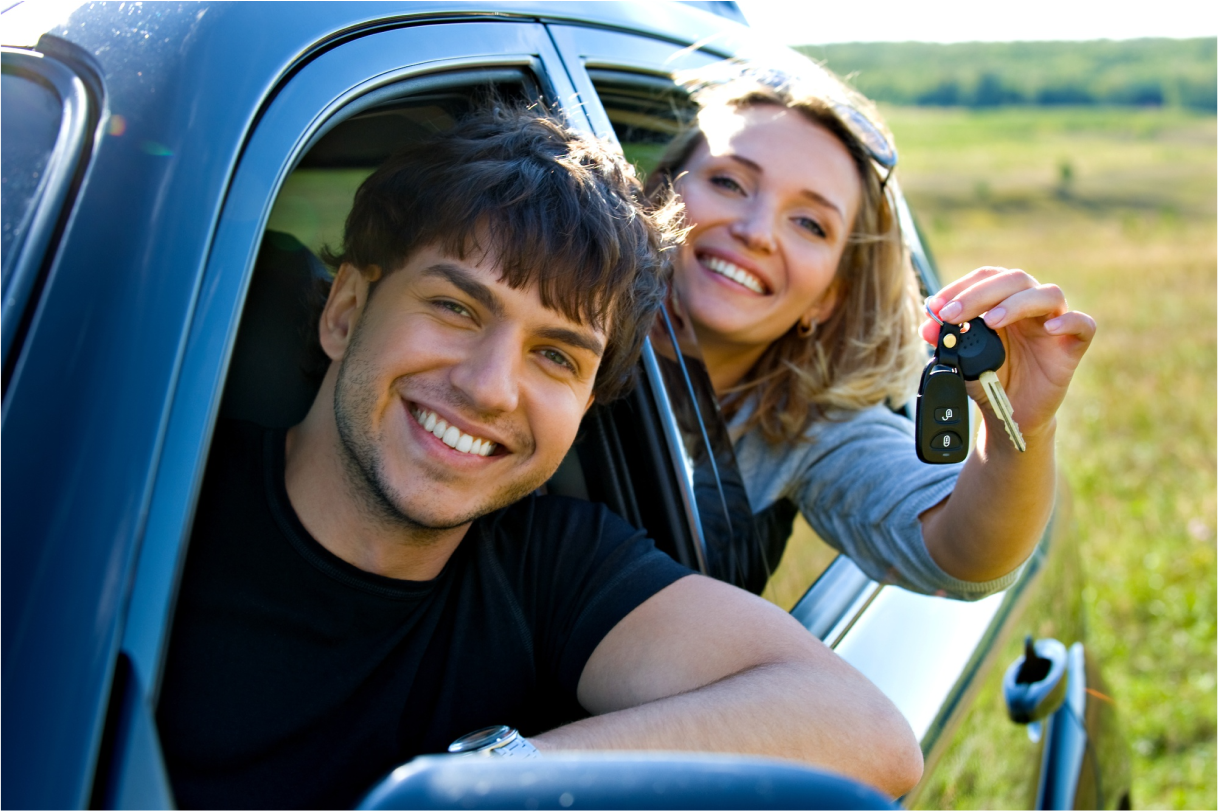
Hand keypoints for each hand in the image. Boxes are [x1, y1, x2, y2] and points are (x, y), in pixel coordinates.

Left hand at [922, 267, 1095, 439]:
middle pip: (1015, 279)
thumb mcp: (960, 362)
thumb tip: (927, 326)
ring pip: (1048, 294)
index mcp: (1002, 303)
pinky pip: (1083, 325)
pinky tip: (1050, 329)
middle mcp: (1030, 307)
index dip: (962, 286)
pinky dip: (1069, 321)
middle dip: (980, 294)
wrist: (1009, 415)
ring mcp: (1053, 325)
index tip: (936, 306)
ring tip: (990, 322)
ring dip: (1016, 303)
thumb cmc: (988, 381)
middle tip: (953, 314)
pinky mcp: (1072, 347)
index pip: (987, 278)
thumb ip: (946, 342)